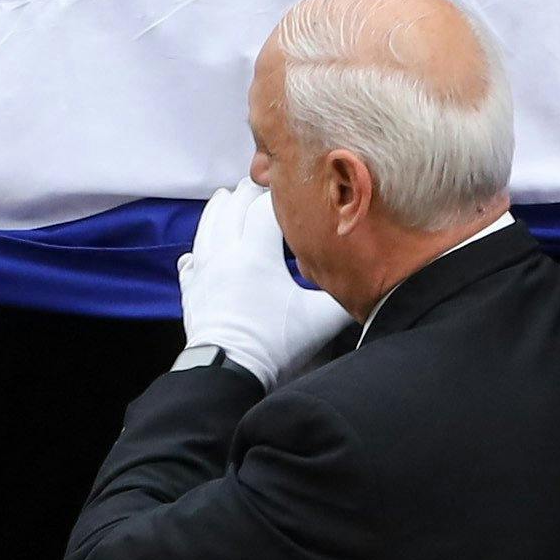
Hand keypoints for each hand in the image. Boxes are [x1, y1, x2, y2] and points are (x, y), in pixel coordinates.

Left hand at [174, 183, 343, 381]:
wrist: (228, 372)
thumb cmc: (273, 345)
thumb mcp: (319, 321)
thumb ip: (344, 297)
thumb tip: (369, 284)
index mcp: (256, 254)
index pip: (266, 209)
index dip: (281, 197)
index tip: (292, 193)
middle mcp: (226, 254)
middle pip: (232, 208)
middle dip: (247, 195)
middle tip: (260, 186)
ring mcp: (204, 272)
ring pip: (206, 227)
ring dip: (217, 210)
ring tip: (223, 197)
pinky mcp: (191, 292)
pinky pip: (190, 263)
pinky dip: (196, 253)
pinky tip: (197, 254)